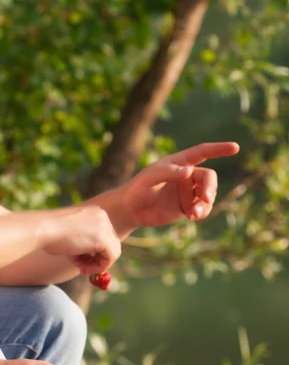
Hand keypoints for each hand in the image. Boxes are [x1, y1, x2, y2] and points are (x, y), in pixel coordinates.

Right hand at [40, 205, 120, 274]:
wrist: (43, 229)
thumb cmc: (48, 232)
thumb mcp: (69, 233)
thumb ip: (82, 242)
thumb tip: (88, 257)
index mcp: (94, 212)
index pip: (104, 235)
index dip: (95, 251)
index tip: (82, 261)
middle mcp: (102, 216)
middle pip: (111, 243)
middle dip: (97, 259)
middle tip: (83, 268)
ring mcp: (104, 226)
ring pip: (113, 252)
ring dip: (97, 264)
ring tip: (80, 268)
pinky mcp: (103, 239)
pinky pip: (110, 258)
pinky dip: (99, 267)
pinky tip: (84, 269)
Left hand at [120, 142, 239, 229]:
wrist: (130, 210)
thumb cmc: (137, 189)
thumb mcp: (149, 179)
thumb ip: (168, 173)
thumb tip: (189, 171)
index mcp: (178, 163)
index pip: (202, 152)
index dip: (218, 149)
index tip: (235, 147)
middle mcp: (186, 175)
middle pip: (209, 177)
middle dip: (210, 188)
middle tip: (206, 199)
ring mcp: (188, 191)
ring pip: (208, 194)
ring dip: (205, 203)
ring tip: (193, 214)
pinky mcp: (187, 206)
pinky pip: (202, 207)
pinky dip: (202, 212)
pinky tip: (192, 217)